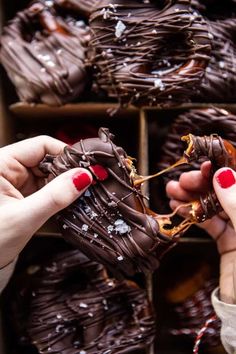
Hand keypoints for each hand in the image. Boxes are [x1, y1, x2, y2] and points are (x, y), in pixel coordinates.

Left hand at [0, 136, 92, 268]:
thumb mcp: (24, 217)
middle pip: (48, 158)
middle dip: (68, 171)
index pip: (41, 145)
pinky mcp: (22, 193)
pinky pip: (46, 187)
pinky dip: (58, 194)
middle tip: (89, 183)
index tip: (87, 168)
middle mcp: (9, 168)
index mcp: (2, 163)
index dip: (66, 154)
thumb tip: (84, 177)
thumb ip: (55, 196)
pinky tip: (69, 201)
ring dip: (64, 184)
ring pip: (49, 173)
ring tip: (80, 194)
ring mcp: (16, 181)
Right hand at [166, 162, 235, 303]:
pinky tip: (178, 207)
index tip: (205, 163)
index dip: (223, 169)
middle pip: (225, 190)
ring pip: (214, 206)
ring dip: (192, 197)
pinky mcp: (228, 243)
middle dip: (202, 183)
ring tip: (172, 190)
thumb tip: (222, 173)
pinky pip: (209, 223)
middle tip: (183, 179)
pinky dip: (192, 214)